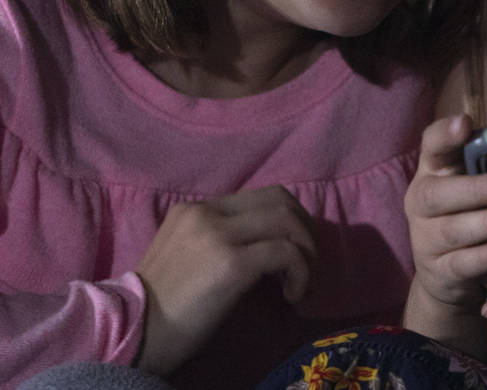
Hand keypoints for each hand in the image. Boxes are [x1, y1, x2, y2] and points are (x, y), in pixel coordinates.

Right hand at [135, 185, 315, 374]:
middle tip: (310, 262)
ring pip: (287, 223)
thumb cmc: (158, 307)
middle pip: (280, 201)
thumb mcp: (184, 255)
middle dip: (305, 230)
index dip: (289, 218)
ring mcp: (219, 235)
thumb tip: (268, 245)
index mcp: (194, 209)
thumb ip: (217, 238)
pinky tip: (293, 296)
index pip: (260, 196)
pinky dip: (301, 272)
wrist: (129, 336)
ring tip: (305, 282)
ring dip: (307, 252)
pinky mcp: (231, 263)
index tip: (297, 248)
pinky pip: (286, 254)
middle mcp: (206, 213)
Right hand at [402, 115, 486, 344]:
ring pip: (454, 230)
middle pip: (439, 194)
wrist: (446, 274)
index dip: (445, 134)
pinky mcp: (438, 272)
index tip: (465, 123)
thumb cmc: (471, 213)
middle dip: (479, 189)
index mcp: (433, 171)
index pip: (431, 145)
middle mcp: (421, 202)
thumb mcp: (475, 186)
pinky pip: (464, 264)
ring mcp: (425, 239)